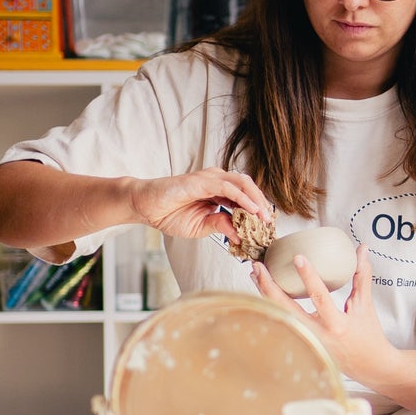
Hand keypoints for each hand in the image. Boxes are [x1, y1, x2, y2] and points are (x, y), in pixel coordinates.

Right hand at [125, 169, 271, 241]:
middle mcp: (217, 182)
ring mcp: (209, 179)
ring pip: (241, 184)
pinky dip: (242, 198)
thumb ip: (220, 226)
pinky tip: (251, 210)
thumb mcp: (201, 227)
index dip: (258, 209)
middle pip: (248, 187)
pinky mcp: (201, 182)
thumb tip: (240, 235)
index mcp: (219, 192)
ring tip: (264, 217)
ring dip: (256, 200)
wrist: (145, 206)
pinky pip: (228, 187)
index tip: (268, 226)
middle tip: (269, 222)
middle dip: (262, 204)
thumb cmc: (169, 214)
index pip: (245, 196)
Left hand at [252, 243, 396, 385]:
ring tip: (255, 274)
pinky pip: (282, 322)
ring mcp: (307, 341)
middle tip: (259, 265)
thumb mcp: (365, 305)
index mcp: (337, 324)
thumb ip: (362, 275)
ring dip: (265, 294)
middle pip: (286, 309)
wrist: (370, 366)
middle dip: (269, 286)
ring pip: (279, 316)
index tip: (297, 257)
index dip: (308, 276)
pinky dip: (271, 305)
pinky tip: (263, 292)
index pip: (320, 297)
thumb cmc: (368, 336)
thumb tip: (362, 249)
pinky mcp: (301, 344)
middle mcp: (318, 335)